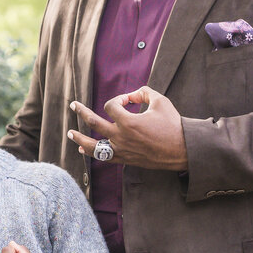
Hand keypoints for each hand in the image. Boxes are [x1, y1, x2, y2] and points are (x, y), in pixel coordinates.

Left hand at [68, 87, 187, 169]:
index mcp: (128, 122)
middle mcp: (121, 137)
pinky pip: (104, 157)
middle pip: (93, 122)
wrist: (182, 149)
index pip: (111, 106)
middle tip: (73, 105)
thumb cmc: (172, 124)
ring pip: (93, 146)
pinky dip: (92, 153)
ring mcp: (122, 150)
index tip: (128, 100)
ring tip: (70, 134)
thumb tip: (131, 95)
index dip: (118, 99)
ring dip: (80, 138)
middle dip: (82, 112)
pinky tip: (83, 150)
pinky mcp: (125, 159)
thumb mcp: (160, 101)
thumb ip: (143, 92)